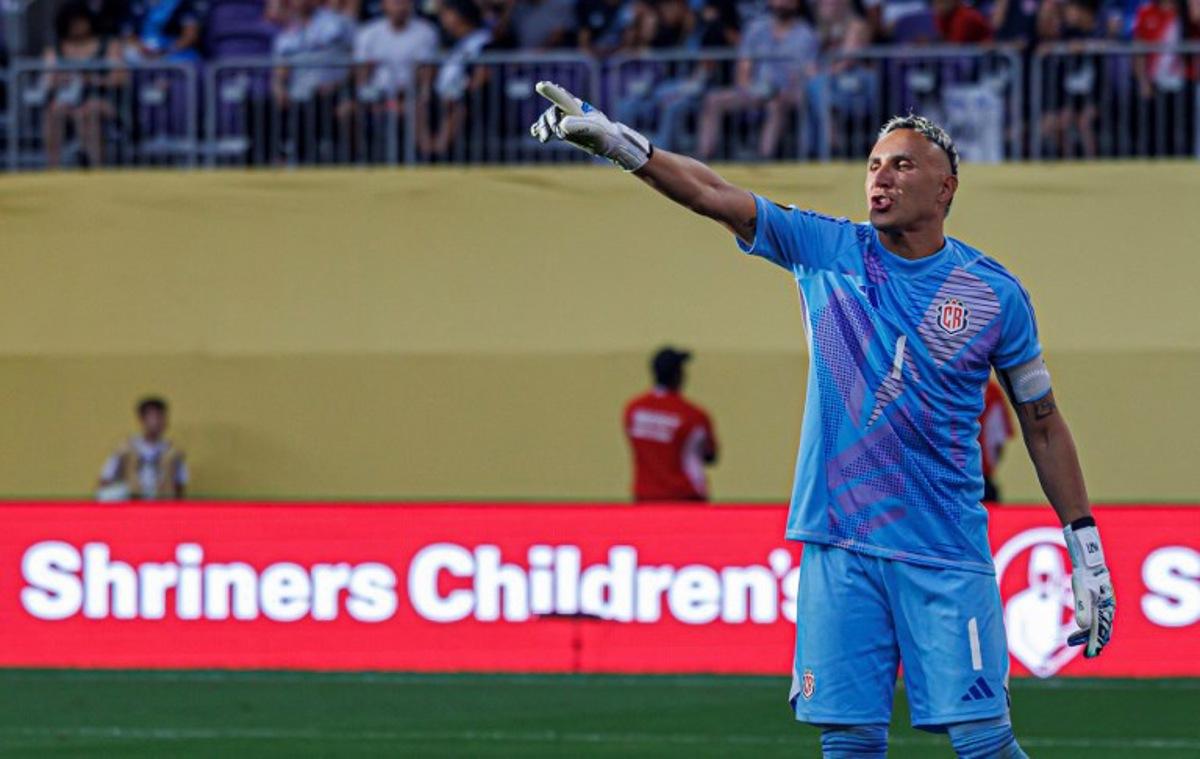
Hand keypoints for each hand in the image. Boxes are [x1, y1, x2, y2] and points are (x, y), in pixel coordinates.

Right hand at [529, 81, 650, 171]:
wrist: (607, 141)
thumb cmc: (603, 135)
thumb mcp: (594, 131)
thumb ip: (580, 126)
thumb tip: (562, 124)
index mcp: (577, 108)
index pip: (562, 99)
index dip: (551, 92)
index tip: (540, 85)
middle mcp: (569, 111)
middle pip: (552, 112)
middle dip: (547, 122)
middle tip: (547, 137)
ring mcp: (565, 119)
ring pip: (549, 119)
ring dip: (543, 127)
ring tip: (544, 139)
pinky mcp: (563, 129)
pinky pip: (548, 126)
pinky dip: (540, 128)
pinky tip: (535, 132)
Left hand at [1064, 522, 1114, 657]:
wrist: (1088, 554)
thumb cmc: (1085, 573)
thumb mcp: (1081, 590)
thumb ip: (1083, 608)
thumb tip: (1084, 627)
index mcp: (1106, 607)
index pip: (1101, 631)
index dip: (1095, 644)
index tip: (1090, 656)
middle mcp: (1107, 606)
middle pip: (1101, 629)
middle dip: (1092, 641)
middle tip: (1082, 651)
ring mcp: (1103, 601)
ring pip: (1098, 623)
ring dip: (1087, 633)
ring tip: (1073, 640)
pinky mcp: (1097, 595)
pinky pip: (1095, 614)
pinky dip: (1089, 623)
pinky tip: (1081, 625)